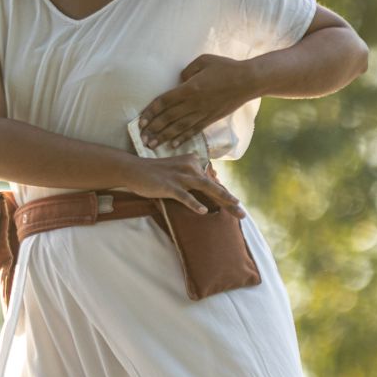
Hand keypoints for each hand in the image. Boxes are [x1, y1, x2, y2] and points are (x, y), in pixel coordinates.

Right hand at [120, 152, 245, 217]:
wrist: (134, 169)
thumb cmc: (156, 174)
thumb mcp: (177, 172)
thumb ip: (191, 178)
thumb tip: (206, 190)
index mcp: (193, 163)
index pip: (212, 181)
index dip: (225, 195)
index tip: (238, 207)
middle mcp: (190, 167)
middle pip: (213, 185)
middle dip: (229, 200)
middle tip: (243, 213)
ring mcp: (179, 176)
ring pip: (205, 187)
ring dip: (222, 197)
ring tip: (234, 207)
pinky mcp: (169, 185)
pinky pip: (184, 196)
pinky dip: (194, 203)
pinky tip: (203, 211)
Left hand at [138, 54, 258, 150]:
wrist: (248, 81)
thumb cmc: (226, 67)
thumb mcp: (204, 61)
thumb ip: (187, 71)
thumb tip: (179, 80)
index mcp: (189, 88)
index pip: (164, 102)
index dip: (151, 112)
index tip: (140, 121)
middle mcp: (194, 103)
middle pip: (168, 118)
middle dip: (153, 129)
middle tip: (141, 138)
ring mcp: (203, 113)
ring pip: (179, 128)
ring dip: (164, 137)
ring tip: (152, 145)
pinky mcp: (211, 119)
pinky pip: (194, 130)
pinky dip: (183, 138)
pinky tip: (173, 145)